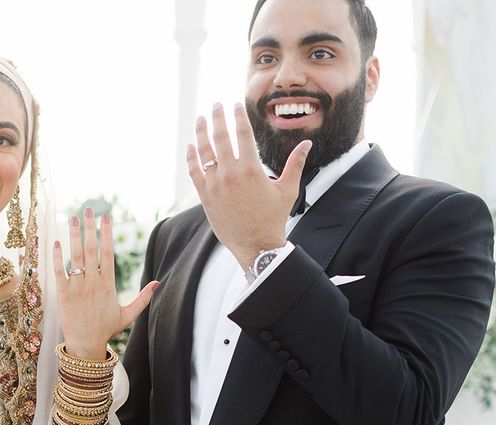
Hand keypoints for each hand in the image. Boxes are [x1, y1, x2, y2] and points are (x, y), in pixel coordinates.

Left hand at [53, 208, 158, 360]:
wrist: (86, 345)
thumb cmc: (107, 329)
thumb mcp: (128, 315)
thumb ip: (143, 298)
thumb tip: (158, 282)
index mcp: (108, 285)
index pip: (108, 253)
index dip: (107, 233)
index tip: (106, 217)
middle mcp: (93, 283)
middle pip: (91, 249)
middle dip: (90, 228)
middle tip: (88, 209)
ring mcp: (77, 288)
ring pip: (76, 257)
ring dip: (74, 236)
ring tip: (74, 218)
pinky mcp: (63, 294)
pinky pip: (59, 272)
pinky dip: (57, 257)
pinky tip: (56, 241)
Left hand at [186, 102, 311, 267]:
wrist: (255, 245)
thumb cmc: (273, 218)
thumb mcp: (288, 190)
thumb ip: (295, 164)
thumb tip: (306, 143)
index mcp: (251, 169)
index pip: (242, 133)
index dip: (237, 116)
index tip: (234, 105)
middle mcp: (230, 174)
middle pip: (220, 137)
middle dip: (217, 117)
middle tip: (216, 105)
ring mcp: (215, 185)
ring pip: (204, 152)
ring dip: (201, 132)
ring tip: (201, 119)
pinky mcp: (205, 197)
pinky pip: (194, 172)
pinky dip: (191, 157)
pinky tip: (191, 146)